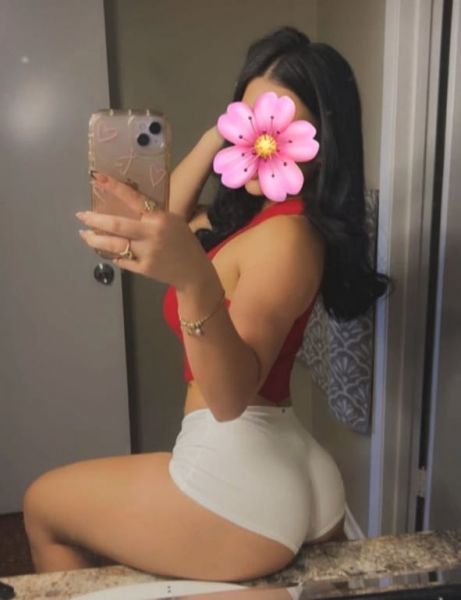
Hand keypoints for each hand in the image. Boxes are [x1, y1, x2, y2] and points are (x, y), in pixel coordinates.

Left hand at [77, 172, 213, 288]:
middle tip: (81, 216)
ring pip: (114, 244)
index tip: (96, 177)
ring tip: (85, 235)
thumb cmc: (184, 242)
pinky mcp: (143, 269)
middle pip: (116, 224)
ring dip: (95, 239)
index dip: (114, 187)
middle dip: (95, 220)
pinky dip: (112, 254)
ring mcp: (146, 253)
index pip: (133, 198)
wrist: (194, 272)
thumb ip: (152, 215)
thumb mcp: (173, 221)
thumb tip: (126, 204)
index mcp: (160, 218)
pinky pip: (121, 259)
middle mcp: (151, 234)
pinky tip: (104, 250)